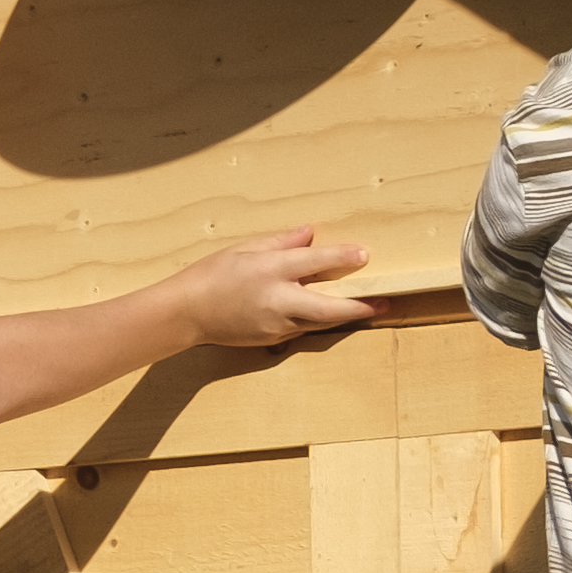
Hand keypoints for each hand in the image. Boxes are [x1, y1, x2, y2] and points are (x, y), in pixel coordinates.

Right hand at [179, 227, 377, 347]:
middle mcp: (276, 300)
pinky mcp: (271, 339)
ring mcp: (275, 325)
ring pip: (320, 322)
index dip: (341, 258)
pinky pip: (303, 329)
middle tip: (385, 302)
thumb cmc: (211, 275)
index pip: (313, 263)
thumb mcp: (244, 248)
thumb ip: (281, 241)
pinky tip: (332, 314)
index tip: (364, 254)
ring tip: (370, 308)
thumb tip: (310, 233)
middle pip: (328, 307)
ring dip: (346, 316)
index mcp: (269, 271)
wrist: (185, 314)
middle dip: (359, 306)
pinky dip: (320, 321)